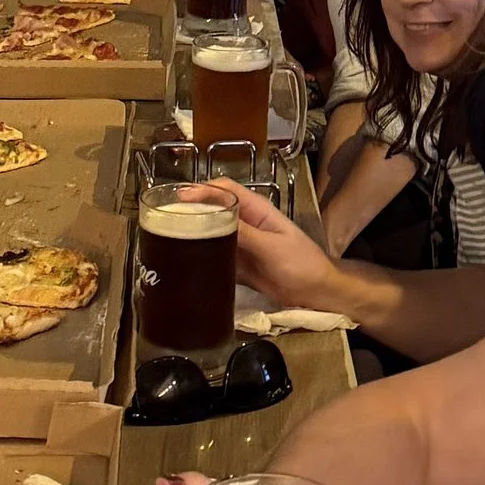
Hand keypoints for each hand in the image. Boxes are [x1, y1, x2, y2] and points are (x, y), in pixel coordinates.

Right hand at [183, 180, 340, 308]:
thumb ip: (245, 234)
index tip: (179, 198)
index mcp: (258, 212)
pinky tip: (186, 262)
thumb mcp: (273, 247)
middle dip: (192, 211)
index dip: (202, 190)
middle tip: (166, 219)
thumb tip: (214, 220)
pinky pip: (217, 257)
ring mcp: (243, 246)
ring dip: (195, 234)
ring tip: (170, 239)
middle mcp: (247, 225)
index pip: (226, 191)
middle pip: (215, 211)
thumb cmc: (302, 264)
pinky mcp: (240, 266)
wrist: (318, 294)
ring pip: (213, 234)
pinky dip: (203, 257)